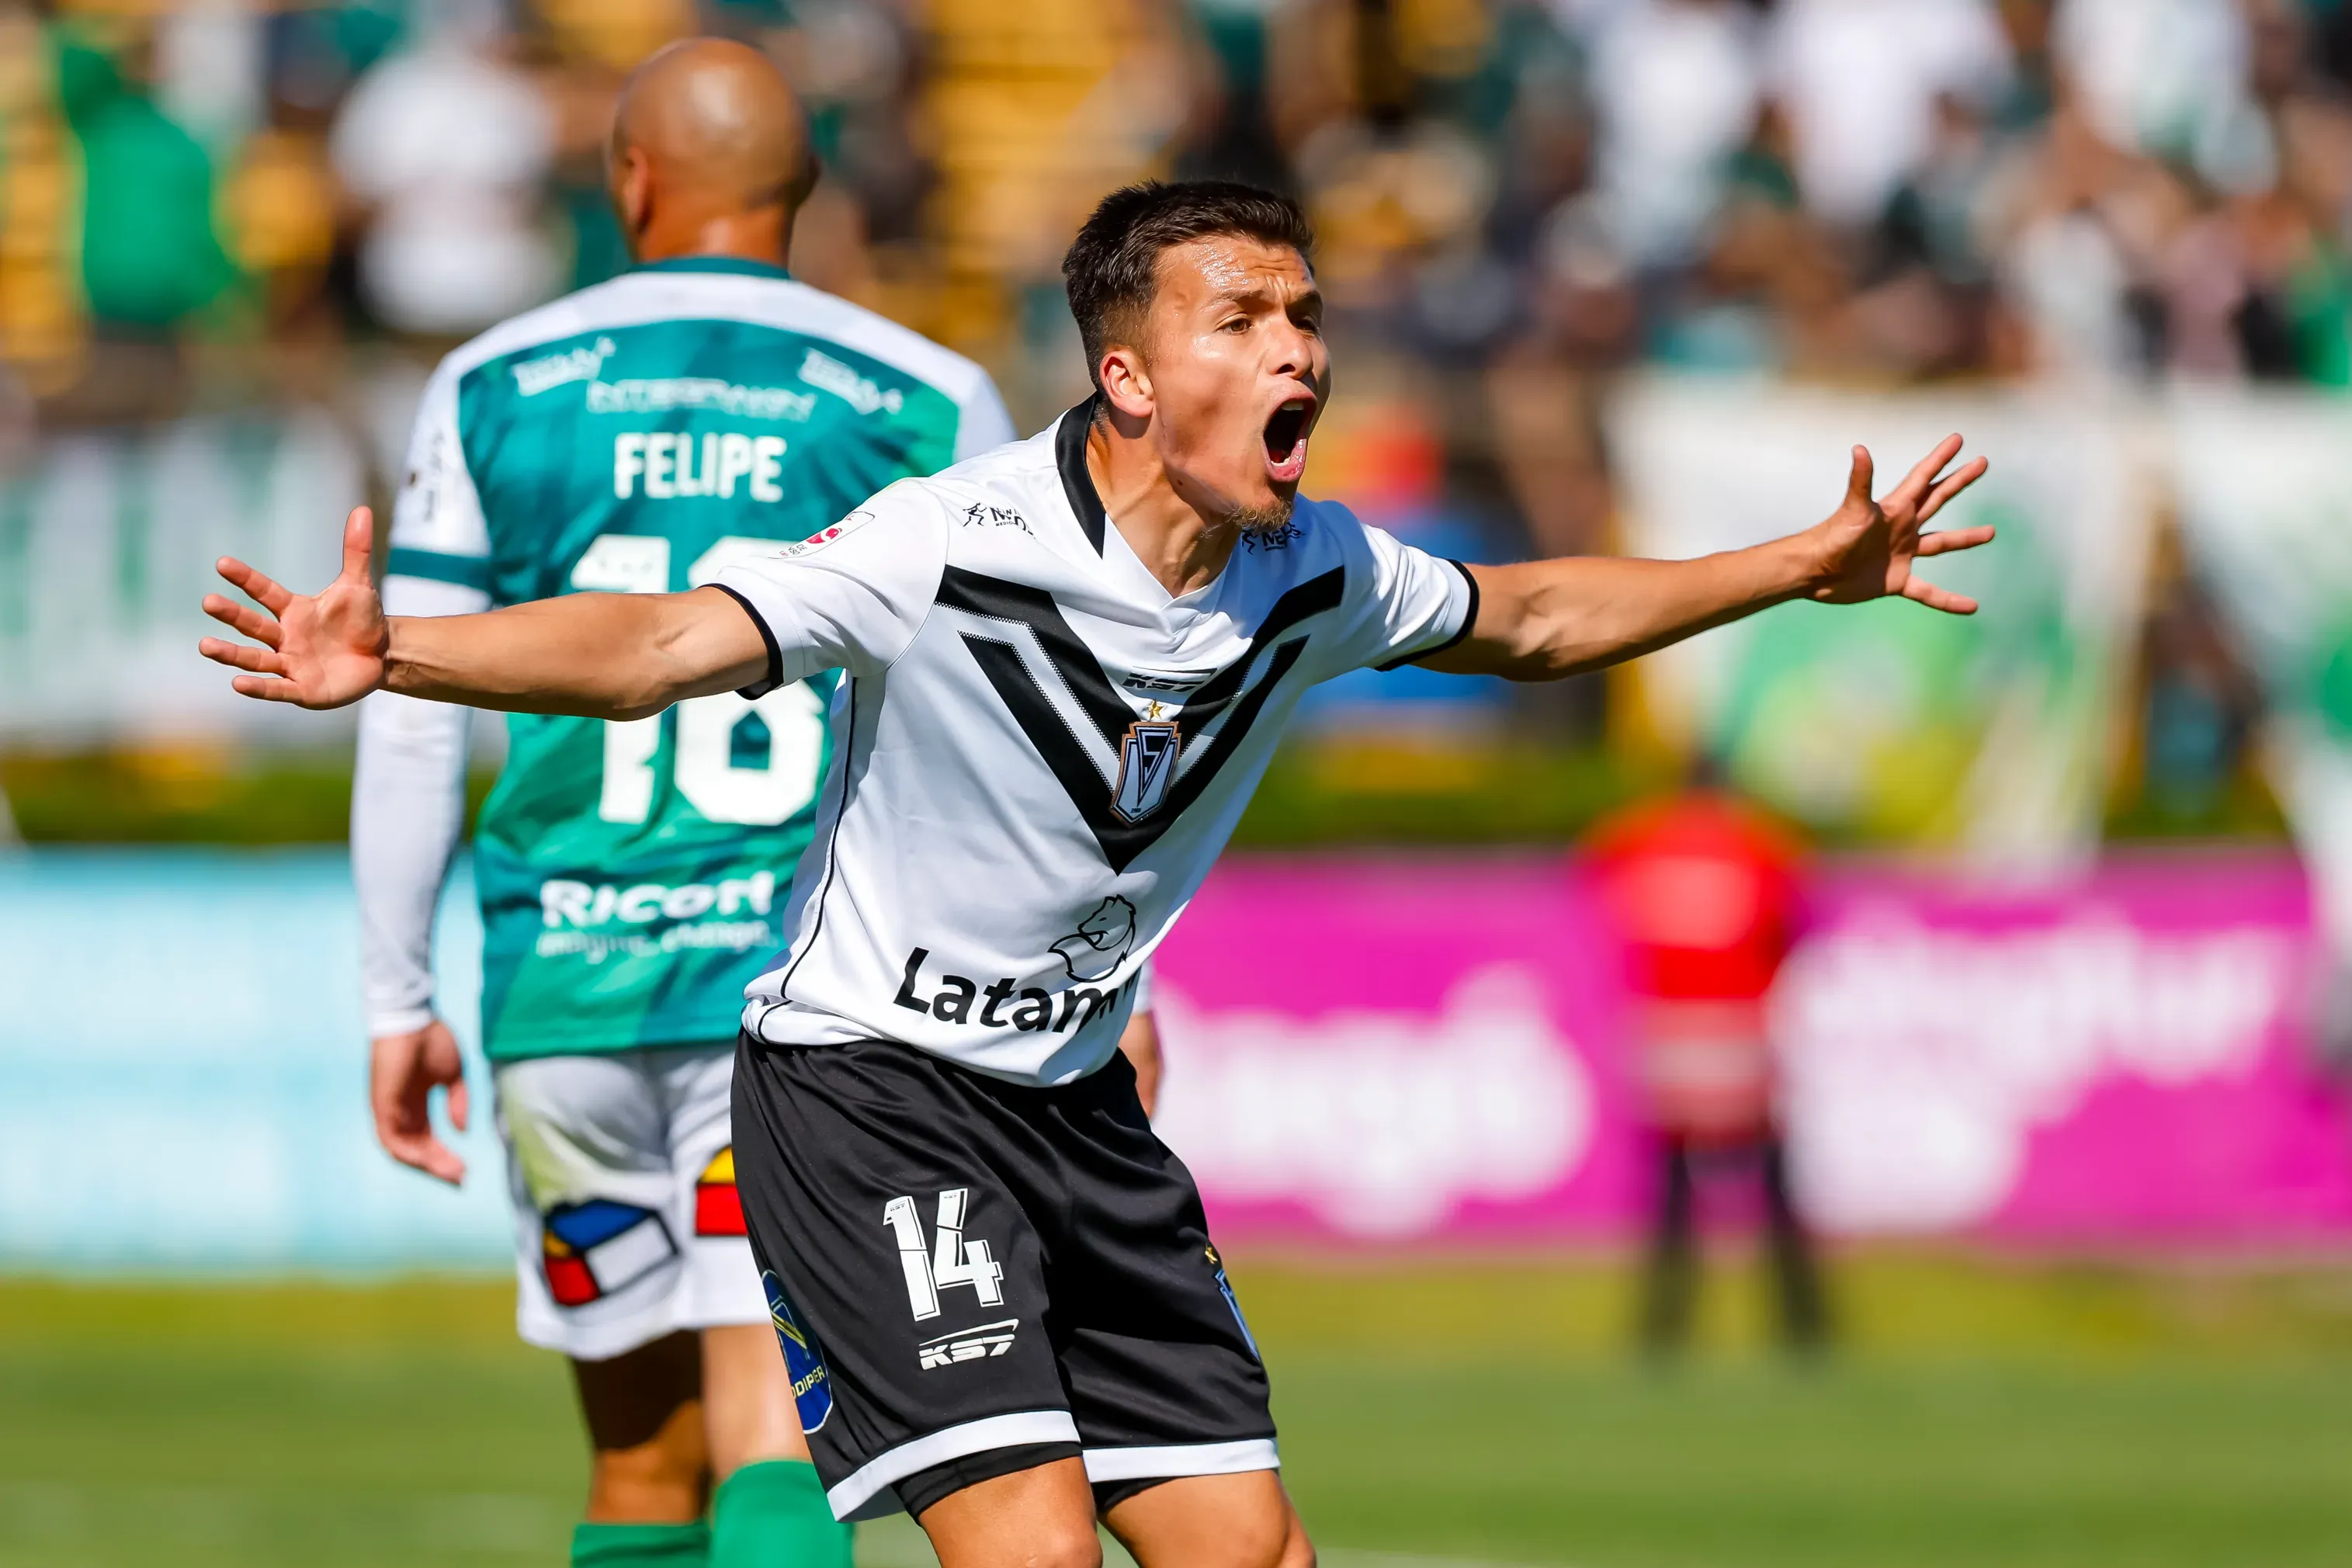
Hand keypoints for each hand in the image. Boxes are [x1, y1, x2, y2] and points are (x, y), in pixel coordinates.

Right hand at [200, 507, 390, 707]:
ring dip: (231, 654)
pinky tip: (237, 683)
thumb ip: (355, 551)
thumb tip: (362, 509)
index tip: (222, 563)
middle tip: (208, 602)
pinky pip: (277, 689)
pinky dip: (259, 687)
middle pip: (252, 624)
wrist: (381, 657)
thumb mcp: (358, 586)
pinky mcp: (302, 690)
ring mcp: (291, 663)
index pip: (265, 591)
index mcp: (294, 610)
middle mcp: (285, 636)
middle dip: (231, 614)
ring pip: (255, 658)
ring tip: (205, 646)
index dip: (246, 579)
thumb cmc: (363, 621)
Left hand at [371, 1017, 469, 1184]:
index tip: (465, 1169)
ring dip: (425, 1164)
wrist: (412, 1018)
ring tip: (449, 1172)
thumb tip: (462, 1130)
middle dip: (439, 1166)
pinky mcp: (381, 1104)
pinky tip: (427, 1160)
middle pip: (417, 1149)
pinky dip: (408, 1152)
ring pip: (403, 1149)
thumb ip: (458, 1103)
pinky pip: (390, 1138)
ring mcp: (388, 1110)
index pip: (427, 1140)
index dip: (445, 1156)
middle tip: (460, 1178)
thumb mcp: (453, 1076)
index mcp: (416, 1105)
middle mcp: (400, 1112)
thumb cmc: (432, 1040)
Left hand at [1806, 436, 1993, 613]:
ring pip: (1941, 543)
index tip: (1958, 439)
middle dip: (1959, 481)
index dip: (1940, 458)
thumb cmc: (1830, 539)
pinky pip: (1929, 591)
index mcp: (1894, 508)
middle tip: (1982, 463)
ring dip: (1965, 538)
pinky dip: (1948, 599)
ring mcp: (1901, 554)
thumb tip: (1860, 448)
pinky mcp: (1896, 581)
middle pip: (1937, 500)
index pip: (1923, 477)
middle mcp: (1901, 528)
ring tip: (1991, 532)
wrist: (1813, 573)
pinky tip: (1970, 606)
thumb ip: (1861, 482)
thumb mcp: (1852, 511)